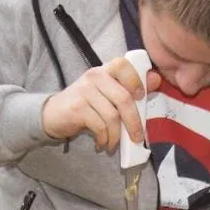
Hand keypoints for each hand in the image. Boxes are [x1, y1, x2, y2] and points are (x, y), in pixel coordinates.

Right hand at [41, 56, 161, 153]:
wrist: (53, 114)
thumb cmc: (86, 104)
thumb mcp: (107, 93)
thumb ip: (130, 87)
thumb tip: (156, 80)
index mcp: (104, 70)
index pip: (123, 65)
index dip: (136, 80)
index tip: (142, 97)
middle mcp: (94, 76)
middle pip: (123, 98)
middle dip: (134, 122)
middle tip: (137, 138)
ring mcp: (84, 91)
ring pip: (112, 116)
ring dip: (117, 135)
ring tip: (114, 144)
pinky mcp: (77, 108)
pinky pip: (100, 126)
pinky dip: (105, 138)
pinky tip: (103, 143)